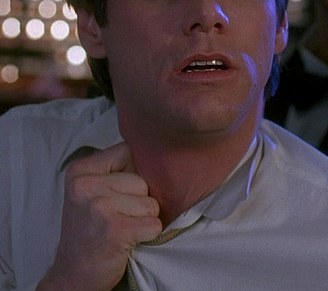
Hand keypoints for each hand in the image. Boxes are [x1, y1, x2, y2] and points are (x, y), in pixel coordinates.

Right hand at [37, 142, 161, 290]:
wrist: (73, 274)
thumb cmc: (90, 231)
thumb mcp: (91, 192)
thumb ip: (116, 171)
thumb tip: (156, 155)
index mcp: (80, 170)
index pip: (128, 151)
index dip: (133, 173)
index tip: (117, 194)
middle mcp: (86, 185)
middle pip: (143, 181)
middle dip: (139, 201)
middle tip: (117, 218)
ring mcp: (99, 206)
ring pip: (151, 203)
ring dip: (143, 219)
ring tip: (121, 229)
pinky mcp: (116, 229)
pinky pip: (154, 224)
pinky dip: (148, 235)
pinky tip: (127, 240)